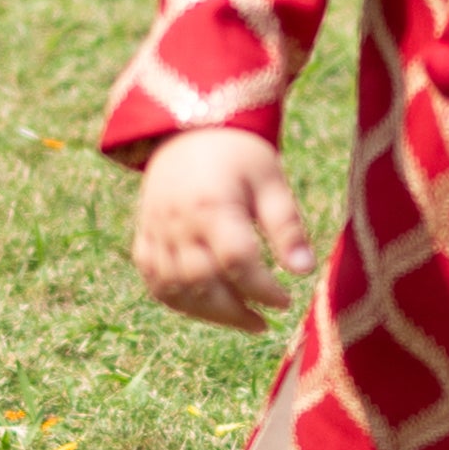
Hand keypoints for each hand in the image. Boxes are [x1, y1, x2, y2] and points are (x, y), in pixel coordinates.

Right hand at [132, 127, 310, 328]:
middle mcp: (178, 222)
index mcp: (212, 204)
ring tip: (242, 320)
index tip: (286, 301)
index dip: (262, 288)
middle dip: (235, 311)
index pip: (237, 260)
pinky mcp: (144, 237)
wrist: (190, 128)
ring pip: (175, 289)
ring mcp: (156, 231)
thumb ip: (286, 226)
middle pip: (202, 283)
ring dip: (209, 314)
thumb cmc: (239, 155)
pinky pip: (154, 282)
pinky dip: (179, 302)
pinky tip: (208, 308)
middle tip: (264, 321)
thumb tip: (304, 271)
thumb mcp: (271, 181)